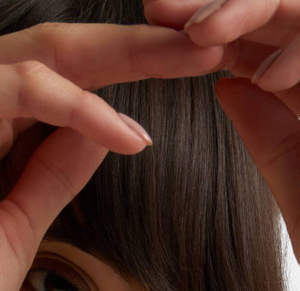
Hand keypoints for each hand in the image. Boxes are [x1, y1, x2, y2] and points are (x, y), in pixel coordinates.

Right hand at [0, 23, 227, 290]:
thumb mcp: (12, 236)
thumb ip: (50, 179)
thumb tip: (100, 134)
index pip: (59, 91)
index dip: (126, 83)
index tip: (194, 82)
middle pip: (58, 59)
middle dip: (138, 51)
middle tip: (210, 45)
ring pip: (39, 57)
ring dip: (121, 58)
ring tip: (192, 60)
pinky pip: (11, 87)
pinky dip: (71, 103)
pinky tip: (122, 128)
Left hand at [145, 0, 299, 260]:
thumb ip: (271, 134)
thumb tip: (228, 82)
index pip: (261, 42)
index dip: (208, 28)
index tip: (152, 25)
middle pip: (281, 14)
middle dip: (219, 4)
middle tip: (157, 6)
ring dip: (255, 11)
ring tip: (199, 33)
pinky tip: (270, 78)